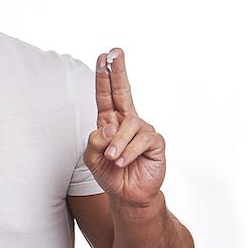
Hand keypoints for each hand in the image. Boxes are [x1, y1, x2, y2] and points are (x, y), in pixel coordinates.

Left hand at [83, 48, 164, 206]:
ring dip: (117, 144)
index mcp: (109, 121)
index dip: (104, 76)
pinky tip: (123, 161)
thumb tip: (106, 127)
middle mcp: (126, 121)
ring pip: (129, 126)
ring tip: (113, 159)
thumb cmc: (110, 174)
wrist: (128, 195)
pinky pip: (141, 140)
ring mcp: (142, 130)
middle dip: (118, 71)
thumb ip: (93, 143)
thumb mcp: (92, 159)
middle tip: (116, 52)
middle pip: (122, 91)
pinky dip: (128, 152)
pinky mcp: (155, 142)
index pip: (105, 95)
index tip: (103, 57)